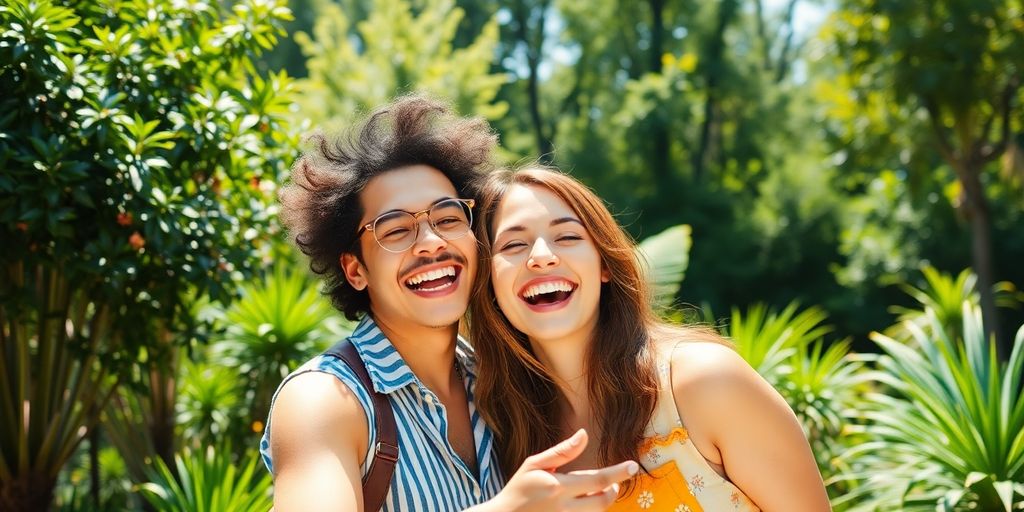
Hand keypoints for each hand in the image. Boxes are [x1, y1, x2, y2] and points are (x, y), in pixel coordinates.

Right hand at [473, 429, 639, 511]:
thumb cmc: (518, 489)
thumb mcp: (534, 464)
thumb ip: (562, 451)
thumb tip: (584, 434)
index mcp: (558, 487)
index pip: (597, 479)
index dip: (618, 472)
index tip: (633, 465)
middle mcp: (565, 508)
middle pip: (603, 501)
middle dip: (613, 489)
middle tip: (612, 482)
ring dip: (603, 502)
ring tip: (598, 492)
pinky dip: (590, 511)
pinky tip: (585, 504)